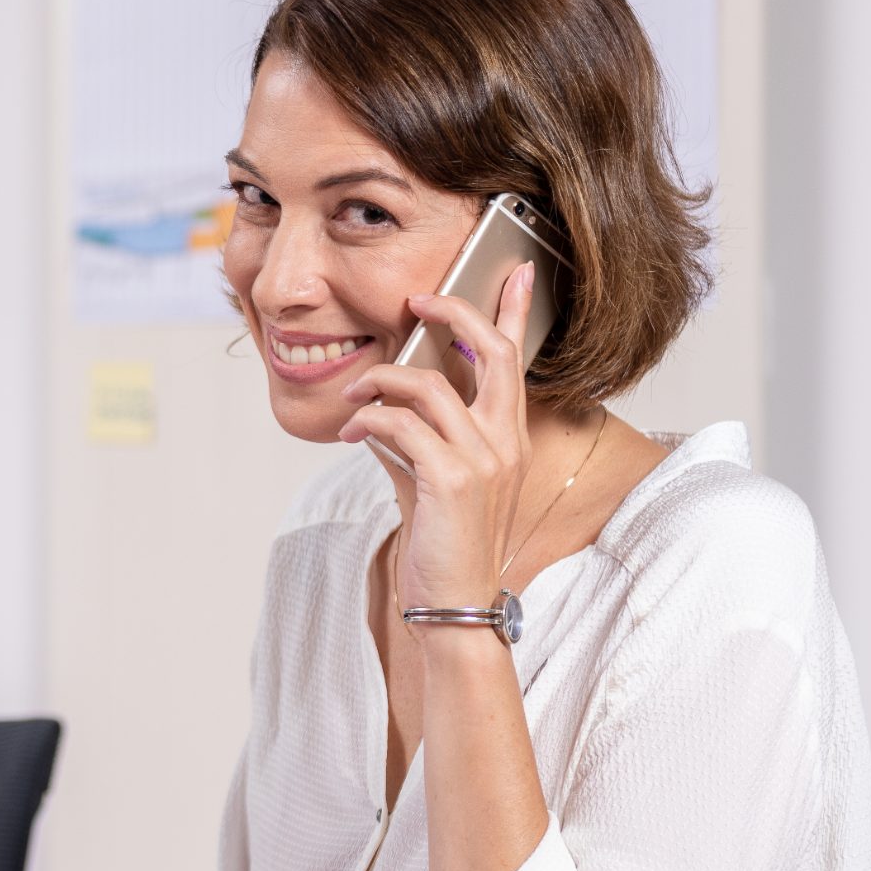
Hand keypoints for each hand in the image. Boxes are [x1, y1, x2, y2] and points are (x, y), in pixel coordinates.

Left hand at [338, 261, 535, 612]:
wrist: (455, 602)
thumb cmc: (443, 540)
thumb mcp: (434, 478)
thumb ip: (417, 436)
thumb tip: (382, 404)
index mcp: (507, 435)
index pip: (517, 359)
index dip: (514, 309)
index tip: (513, 269)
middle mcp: (505, 440)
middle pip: (493, 350)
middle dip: (454, 311)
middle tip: (416, 300)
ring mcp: (484, 459)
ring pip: (428, 385)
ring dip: (380, 381)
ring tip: (355, 396)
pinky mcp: (452, 479)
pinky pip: (400, 425)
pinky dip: (368, 420)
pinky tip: (353, 432)